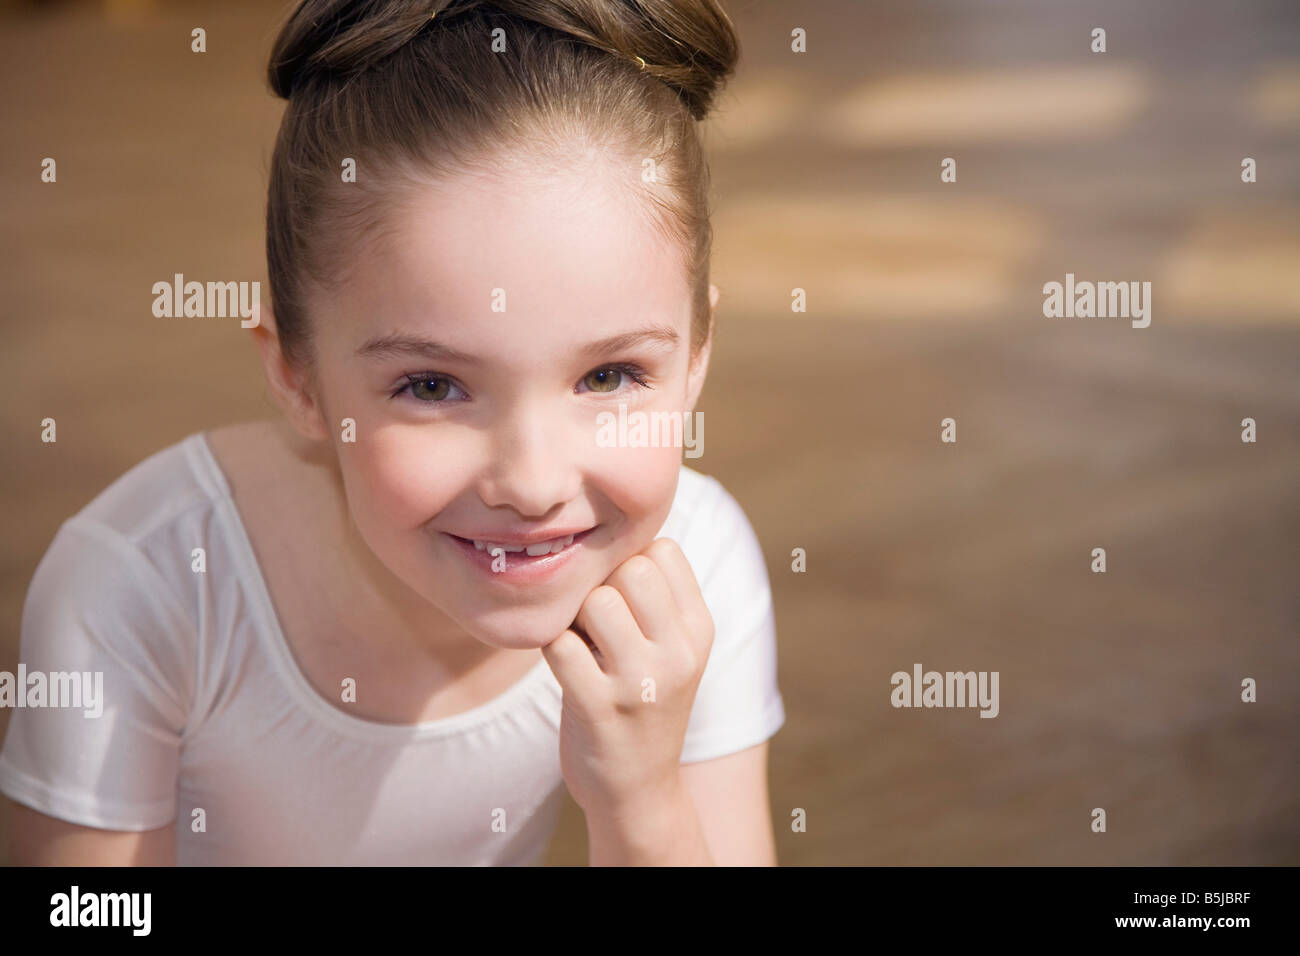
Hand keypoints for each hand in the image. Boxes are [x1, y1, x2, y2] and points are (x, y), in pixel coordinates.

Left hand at [541, 537, 714, 819]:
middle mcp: (679, 654)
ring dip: (575, 616)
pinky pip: (560, 644)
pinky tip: (565, 667)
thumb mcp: (671, 650)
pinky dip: (552, 648)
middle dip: (601, 585)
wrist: (639, 792)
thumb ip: (653, 597)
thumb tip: (609, 526)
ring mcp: (641, 684)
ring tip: (581, 643)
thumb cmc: (642, 703)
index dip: (628, 563)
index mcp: (699, 630)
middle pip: (629, 568)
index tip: (621, 598)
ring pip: (596, 600)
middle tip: (594, 622)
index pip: (663, 550)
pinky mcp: (598, 709)